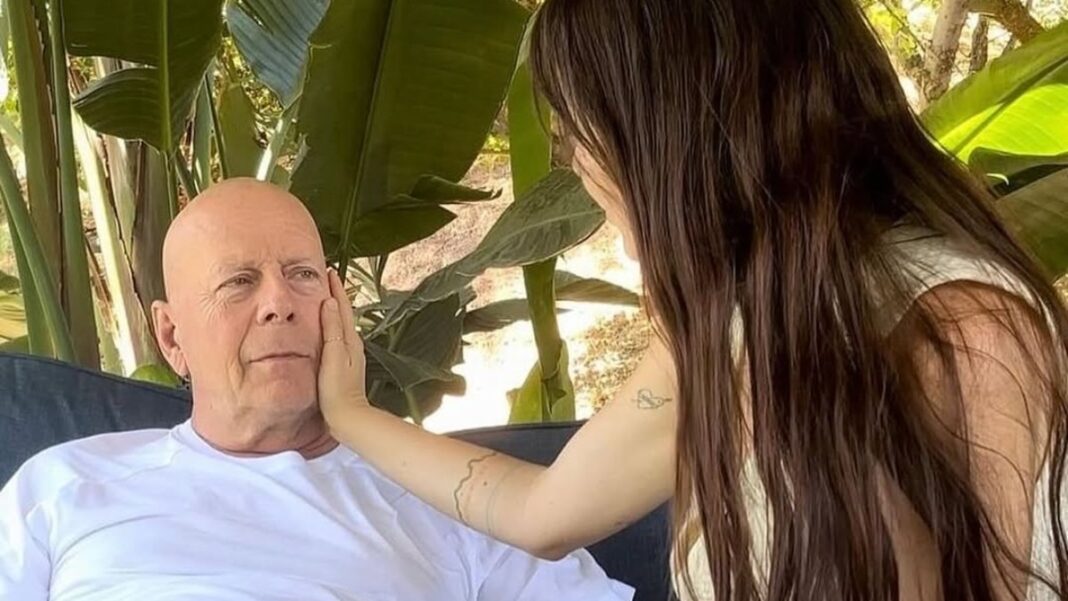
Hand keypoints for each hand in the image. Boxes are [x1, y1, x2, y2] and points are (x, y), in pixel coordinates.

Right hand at [318, 268, 370, 426]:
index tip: (328, 270)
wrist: (348, 417)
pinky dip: (331, 326)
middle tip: (325, 278)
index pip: (342, 306)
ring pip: (341, 324)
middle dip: (335, 294)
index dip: (335, 288)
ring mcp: (350, 354)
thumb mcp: (333, 355)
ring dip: (333, 309)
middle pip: (343, 312)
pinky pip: (337, 337)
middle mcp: (352, 344)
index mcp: (349, 339)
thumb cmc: (338, 390)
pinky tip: (324, 330)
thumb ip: (331, 329)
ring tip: (322, 298)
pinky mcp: (344, 365)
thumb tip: (329, 302)